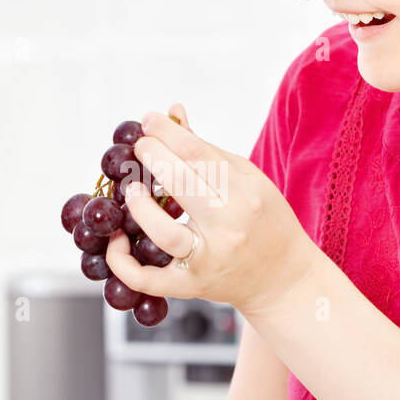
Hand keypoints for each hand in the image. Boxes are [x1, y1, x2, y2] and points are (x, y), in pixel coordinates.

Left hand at [104, 103, 321, 317]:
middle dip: (150, 155)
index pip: (197, 154)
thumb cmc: (264, 221)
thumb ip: (207, 150)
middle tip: (139, 146)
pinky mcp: (190, 286)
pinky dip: (121, 261)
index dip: (166, 132)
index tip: (148, 121)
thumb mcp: (248, 180)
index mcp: (246, 194)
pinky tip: (117, 238)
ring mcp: (207, 260)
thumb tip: (173, 113)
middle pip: (180, 182)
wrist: (282, 279)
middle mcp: (228, 227)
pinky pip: (146, 279)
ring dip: (138, 204)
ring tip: (132, 188)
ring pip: (162, 232)